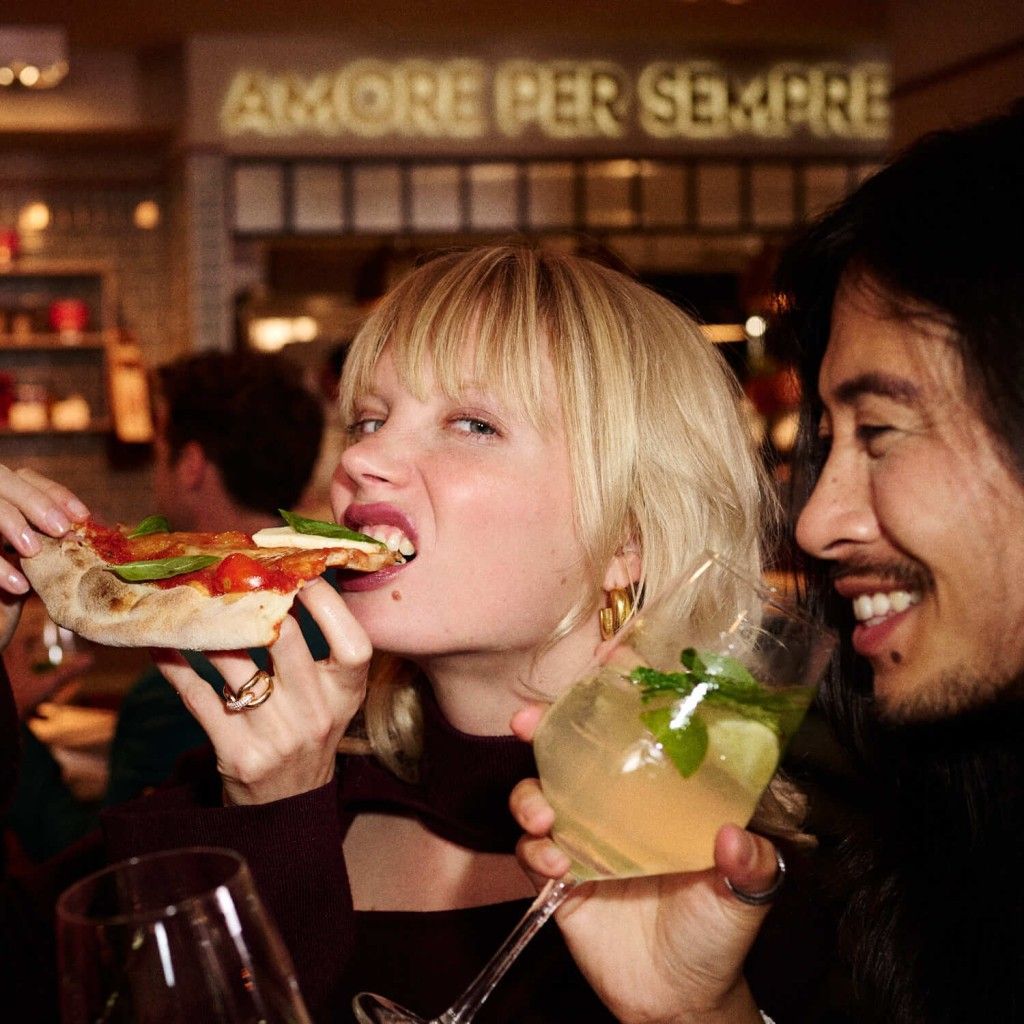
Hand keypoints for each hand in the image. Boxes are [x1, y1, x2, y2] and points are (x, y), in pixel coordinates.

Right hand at [0, 466, 89, 648]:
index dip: (55, 493)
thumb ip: (54, 536)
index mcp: (4, 495)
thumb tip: (85, 528)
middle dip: (34, 502)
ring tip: (35, 551)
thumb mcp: (41, 554)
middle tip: (61, 530)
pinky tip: (20, 587)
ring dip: (13, 525)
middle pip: (3, 479)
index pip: (27, 478)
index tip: (83, 516)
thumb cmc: (17, 579)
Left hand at [152, 577, 370, 805]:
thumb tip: (289, 584)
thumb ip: (319, 651)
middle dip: (258, 604)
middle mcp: (316, 715)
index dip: (329, 605)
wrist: (286, 807)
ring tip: (190, 600)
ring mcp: (276, 736)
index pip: (353, 645)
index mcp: (346, 695)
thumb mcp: (331, 698)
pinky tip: (163, 644)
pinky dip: (176, 665)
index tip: (301, 573)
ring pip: (234, 663)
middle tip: (234, 578)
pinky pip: (199, 695)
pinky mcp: (236, 753)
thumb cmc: (308, 734)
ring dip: (207, 629)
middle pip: (286, 642)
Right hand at [510, 704, 772, 1023]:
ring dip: (530, 794)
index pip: (640, 727)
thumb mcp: (745, 896)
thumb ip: (748, 866)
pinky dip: (534, 851)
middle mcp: (617, 804)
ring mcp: (584, 837)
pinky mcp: (558, 876)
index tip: (607, 660)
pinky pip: (531, 850)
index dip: (621, 690)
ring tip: (543, 816)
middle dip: (545, 725)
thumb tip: (736, 837)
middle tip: (527, 720)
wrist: (675, 1000)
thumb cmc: (716, 934)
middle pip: (573, 748)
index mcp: (661, 792)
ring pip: (540, 792)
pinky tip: (557, 866)